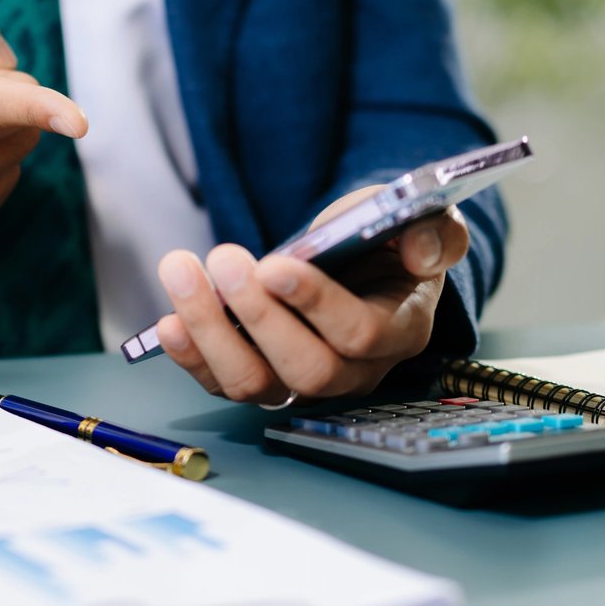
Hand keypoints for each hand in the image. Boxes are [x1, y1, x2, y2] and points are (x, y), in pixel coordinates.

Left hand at [153, 187, 471, 403]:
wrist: (357, 260)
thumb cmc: (387, 241)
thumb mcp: (421, 222)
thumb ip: (436, 232)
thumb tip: (421, 248)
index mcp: (399, 330)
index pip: (359, 335)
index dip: (315, 304)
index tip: (275, 264)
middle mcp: (352, 370)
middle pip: (305, 369)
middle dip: (258, 315)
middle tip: (225, 259)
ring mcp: (299, 380)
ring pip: (254, 383)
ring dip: (210, 331)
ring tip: (182, 271)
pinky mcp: (259, 376)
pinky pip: (220, 383)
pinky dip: (190, 355)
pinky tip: (168, 321)